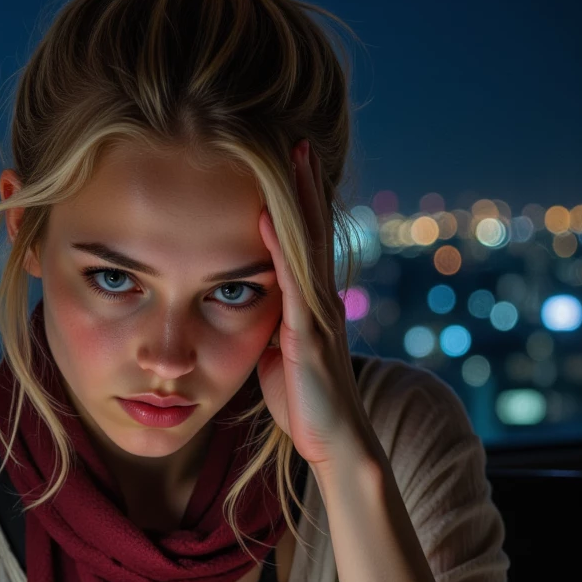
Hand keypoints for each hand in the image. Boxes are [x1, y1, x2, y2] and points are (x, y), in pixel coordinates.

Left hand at [256, 140, 374, 472]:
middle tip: (299, 139)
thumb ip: (271, 326)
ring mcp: (319, 315)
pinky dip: (278, 248)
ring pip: (307, 246)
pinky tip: (264, 217)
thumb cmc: (304, 405)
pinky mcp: (308, 336)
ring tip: (293, 158)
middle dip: (307, 186)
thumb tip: (249, 309)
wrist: (333, 442)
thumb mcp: (279, 356)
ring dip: (299, 201)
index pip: (307, 243)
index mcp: (314, 305)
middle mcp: (323, 301)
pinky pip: (292, 282)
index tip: (293, 163)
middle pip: (314, 231)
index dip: (301, 203)